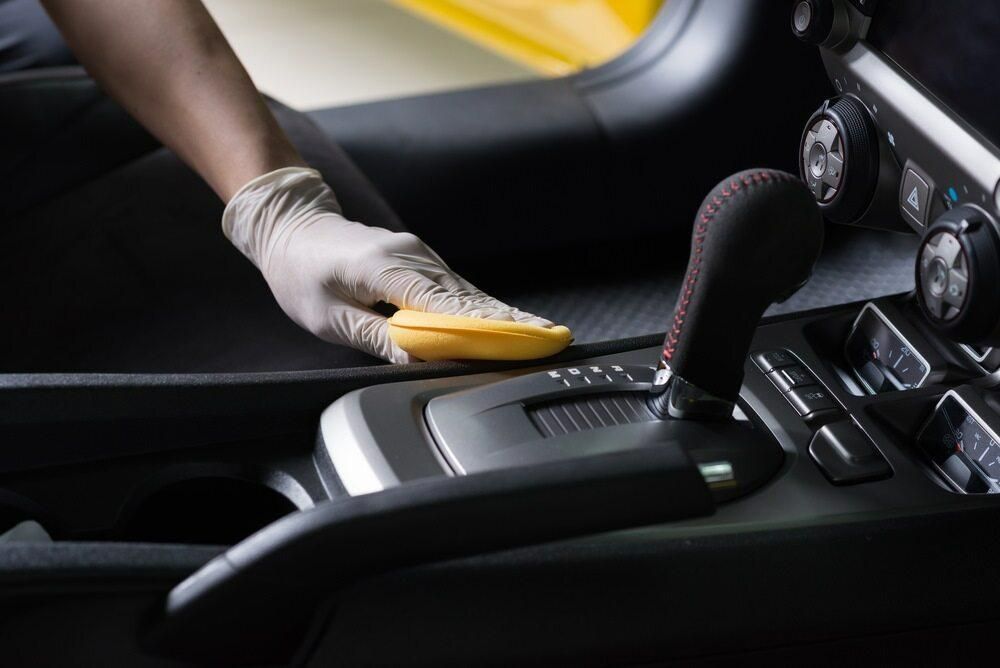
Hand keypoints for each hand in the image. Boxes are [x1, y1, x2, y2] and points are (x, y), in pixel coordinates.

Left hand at [222, 167, 552, 362]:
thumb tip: (420, 358)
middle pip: (468, 298)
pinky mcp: (421, 262)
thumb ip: (375, 336)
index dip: (485, 327)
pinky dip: (482, 307)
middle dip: (509, 322)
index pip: (444, 306)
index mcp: (386, 269)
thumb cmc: (302, 274)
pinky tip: (507, 321)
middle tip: (551, 340)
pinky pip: (457, 289)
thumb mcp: (327, 316)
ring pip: (467, 293)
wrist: (293, 226)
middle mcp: (412, 258)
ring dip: (502, 316)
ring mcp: (420, 256)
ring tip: (541, 334)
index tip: (521, 340)